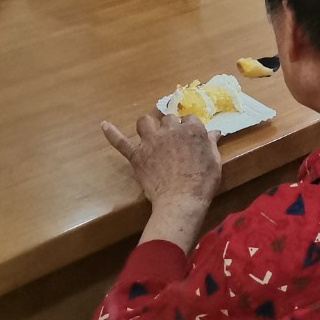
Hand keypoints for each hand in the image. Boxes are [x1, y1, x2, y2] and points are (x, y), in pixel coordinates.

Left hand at [102, 110, 221, 212]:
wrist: (181, 200)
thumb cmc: (202, 182)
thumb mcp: (215, 161)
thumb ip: (211, 144)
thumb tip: (215, 132)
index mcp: (191, 130)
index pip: (190, 119)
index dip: (190, 128)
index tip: (191, 137)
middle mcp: (170, 130)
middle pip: (168, 119)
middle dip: (171, 126)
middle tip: (174, 141)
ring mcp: (151, 142)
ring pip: (145, 122)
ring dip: (149, 125)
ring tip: (151, 133)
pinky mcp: (137, 156)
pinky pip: (121, 142)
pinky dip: (112, 134)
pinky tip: (104, 125)